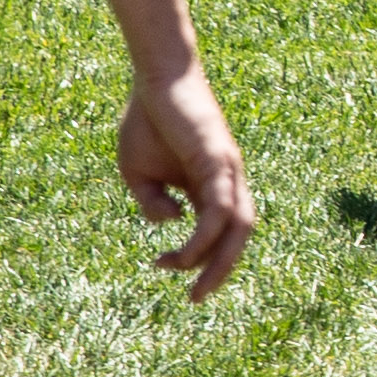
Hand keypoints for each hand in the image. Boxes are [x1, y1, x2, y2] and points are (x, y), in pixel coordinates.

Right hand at [122, 64, 254, 296]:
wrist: (156, 77)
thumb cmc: (148, 121)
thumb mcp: (138, 174)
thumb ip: (152, 204)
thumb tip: (172, 224)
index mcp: (210, 186)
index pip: (218, 233)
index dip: (198, 258)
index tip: (161, 266)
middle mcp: (227, 182)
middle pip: (237, 236)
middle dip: (220, 271)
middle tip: (196, 299)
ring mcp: (228, 171)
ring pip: (238, 227)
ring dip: (219, 261)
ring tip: (194, 285)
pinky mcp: (220, 161)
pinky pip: (221, 209)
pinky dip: (207, 235)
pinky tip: (185, 251)